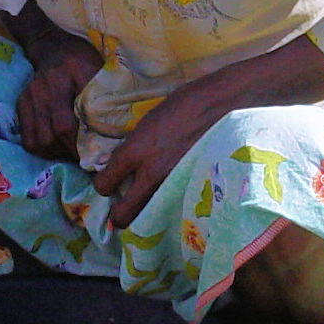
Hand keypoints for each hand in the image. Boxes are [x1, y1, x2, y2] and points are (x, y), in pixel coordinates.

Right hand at [16, 38, 101, 160]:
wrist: (52, 46)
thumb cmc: (84, 60)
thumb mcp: (101, 70)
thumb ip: (108, 96)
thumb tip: (119, 131)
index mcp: (73, 70)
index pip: (79, 113)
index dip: (87, 141)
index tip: (99, 154)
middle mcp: (47, 84)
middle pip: (57, 130)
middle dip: (74, 150)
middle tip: (88, 158)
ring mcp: (31, 95)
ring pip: (40, 139)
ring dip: (58, 153)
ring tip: (72, 153)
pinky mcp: (21, 103)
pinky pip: (28, 138)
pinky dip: (43, 150)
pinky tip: (57, 148)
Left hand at [93, 75, 231, 230]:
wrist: (221, 104)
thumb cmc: (184, 104)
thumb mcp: (148, 122)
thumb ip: (133, 145)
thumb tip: (122, 162)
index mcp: (134, 150)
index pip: (104, 183)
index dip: (103, 186)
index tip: (109, 184)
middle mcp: (150, 173)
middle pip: (123, 215)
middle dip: (118, 217)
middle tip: (122, 208)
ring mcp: (173, 185)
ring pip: (149, 220)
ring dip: (144, 216)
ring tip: (146, 206)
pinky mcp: (193, 189)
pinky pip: (172, 210)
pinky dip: (167, 210)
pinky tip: (170, 199)